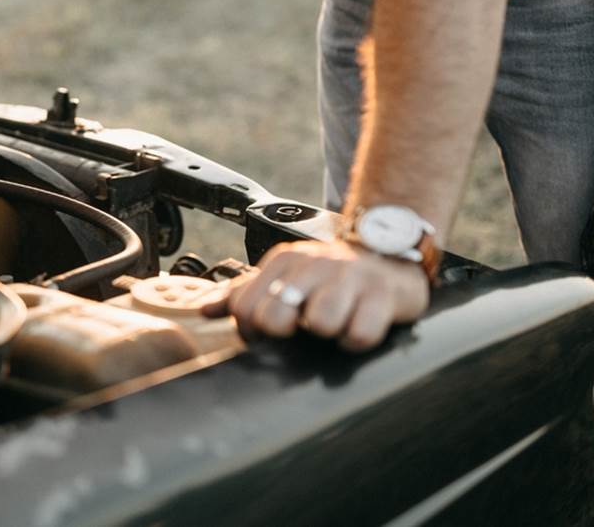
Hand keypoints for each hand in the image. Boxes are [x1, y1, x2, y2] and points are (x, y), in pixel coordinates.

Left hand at [200, 239, 429, 351]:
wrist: (388, 254)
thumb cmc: (330, 274)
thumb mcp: (285, 275)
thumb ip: (244, 292)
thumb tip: (205, 310)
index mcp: (284, 261)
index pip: (244, 306)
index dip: (251, 330)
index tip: (267, 332)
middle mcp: (314, 265)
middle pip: (276, 318)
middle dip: (286, 333)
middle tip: (303, 328)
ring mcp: (350, 278)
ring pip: (321, 323)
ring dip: (328, 333)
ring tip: (336, 323)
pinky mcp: (382, 295)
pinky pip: (360, 334)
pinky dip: (357, 340)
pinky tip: (357, 327)